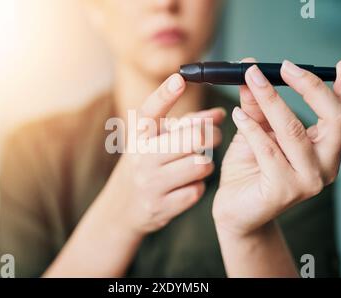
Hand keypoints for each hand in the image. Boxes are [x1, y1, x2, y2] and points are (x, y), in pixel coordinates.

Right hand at [101, 73, 224, 235]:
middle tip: (214, 136)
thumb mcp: (156, 142)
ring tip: (199, 163)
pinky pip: (196, 191)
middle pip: (193, 138)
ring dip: (206, 164)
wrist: (120, 209)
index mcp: (138, 137)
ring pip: (201, 165)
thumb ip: (187, 125)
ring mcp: (150, 183)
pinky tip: (188, 185)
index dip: (165, 94)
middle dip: (212, 135)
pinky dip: (198, 186)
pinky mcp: (160, 207)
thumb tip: (220, 115)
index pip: (150, 112)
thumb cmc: (146, 166)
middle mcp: (142, 158)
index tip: (179, 79)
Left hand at [213, 58, 340, 236]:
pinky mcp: (284, 191)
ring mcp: (308, 180)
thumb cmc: (249, 170)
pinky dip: (251, 127)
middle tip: (285, 67)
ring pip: (296, 131)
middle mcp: (326, 166)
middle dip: (310, 87)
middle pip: (336, 120)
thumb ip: (258, 105)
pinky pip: (268, 149)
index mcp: (327, 149)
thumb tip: (253, 71)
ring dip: (271, 100)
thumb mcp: (257, 131)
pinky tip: (237, 115)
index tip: (339, 66)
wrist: (235, 209)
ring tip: (250, 81)